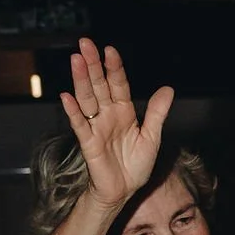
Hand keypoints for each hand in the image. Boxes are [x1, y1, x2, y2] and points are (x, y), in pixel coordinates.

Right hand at [60, 38, 171, 212]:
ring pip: (87, 99)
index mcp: (124, 111)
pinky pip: (80, 124)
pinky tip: (66, 97)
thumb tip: (168, 88)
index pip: (118, 84)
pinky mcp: (89, 143)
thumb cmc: (135, 164)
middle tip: (85, 43)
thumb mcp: (152, 137)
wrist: (123, 191)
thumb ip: (156, 112)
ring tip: (76, 60)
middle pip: (99, 85)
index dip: (114, 68)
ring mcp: (96, 127)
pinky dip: (73, 111)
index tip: (110, 49)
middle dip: (93, 64)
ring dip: (81, 80)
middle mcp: (108, 115)